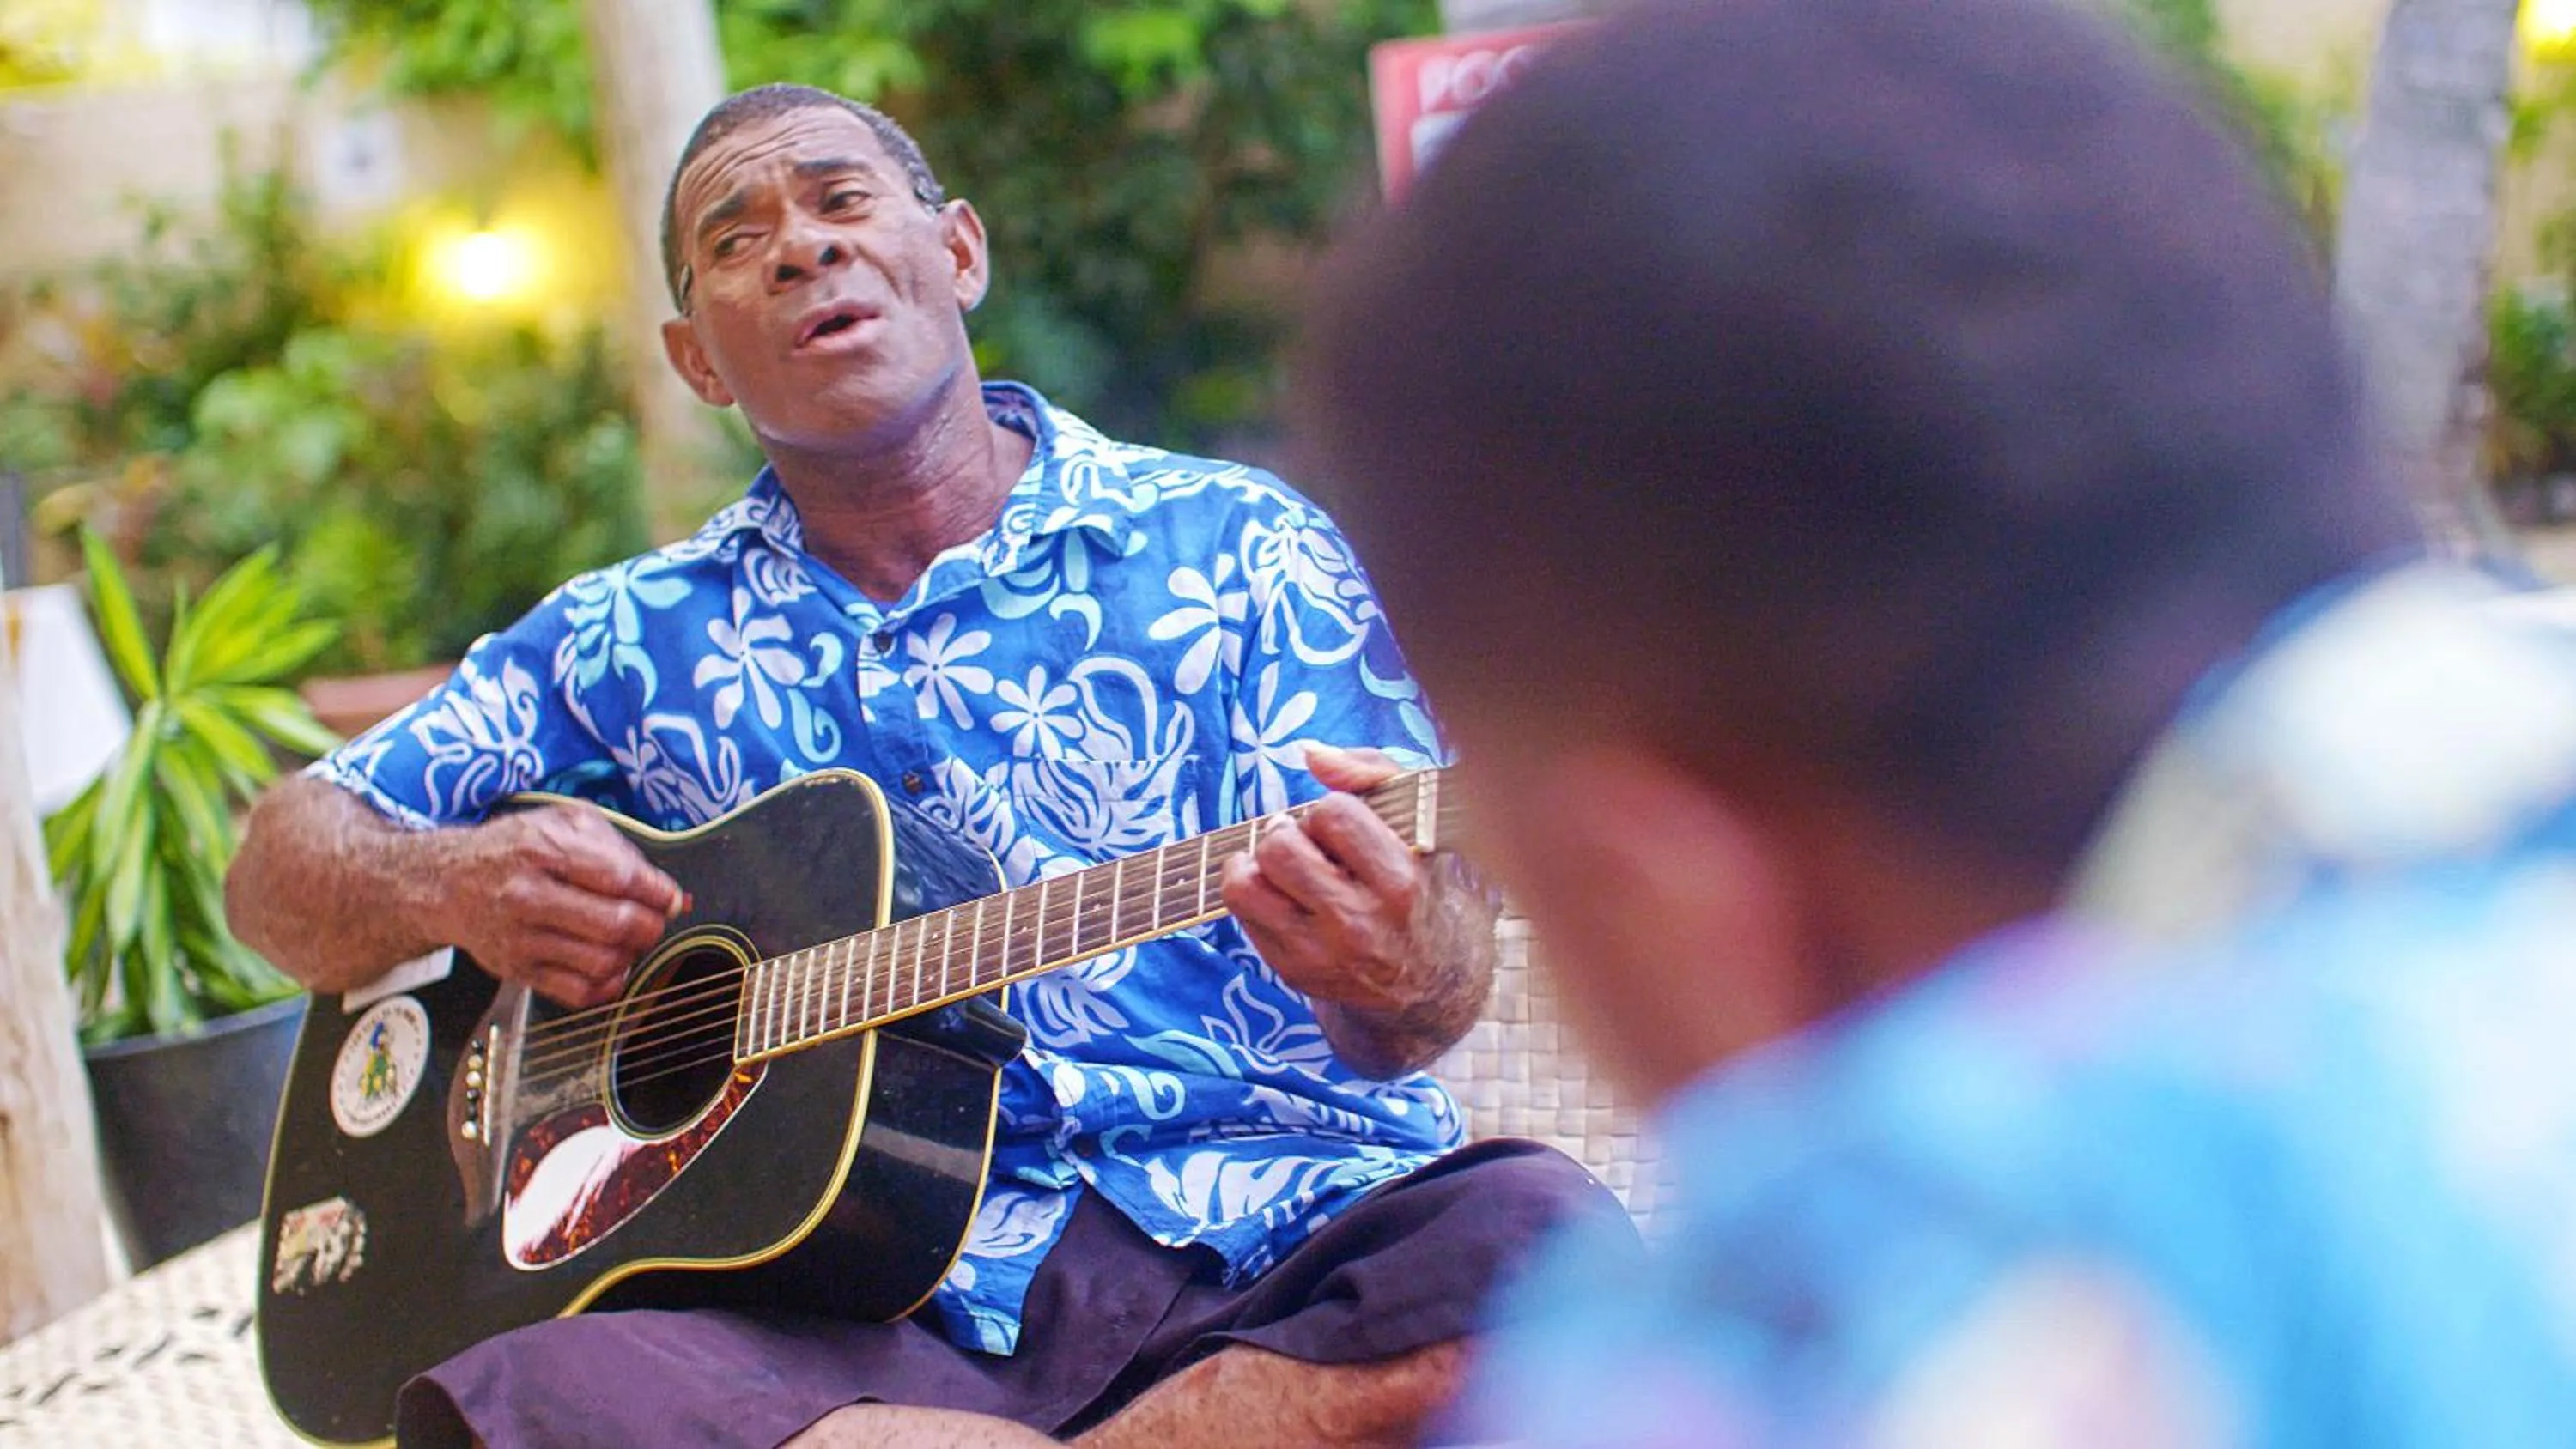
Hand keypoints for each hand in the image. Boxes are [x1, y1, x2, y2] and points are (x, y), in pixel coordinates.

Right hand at [427, 804, 684, 1007]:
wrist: (447, 884)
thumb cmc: (513, 850)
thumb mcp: (561, 823)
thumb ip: (617, 848)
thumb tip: (668, 891)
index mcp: (542, 851)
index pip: (617, 877)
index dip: (657, 892)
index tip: (672, 898)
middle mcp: (527, 896)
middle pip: (614, 924)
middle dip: (650, 925)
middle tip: (654, 920)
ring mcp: (520, 938)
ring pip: (601, 962)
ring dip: (631, 955)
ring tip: (629, 940)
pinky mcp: (517, 970)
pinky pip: (577, 993)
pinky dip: (608, 985)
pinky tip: (610, 966)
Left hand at [1220, 744, 1428, 1013]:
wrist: (1431, 978)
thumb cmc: (1424, 884)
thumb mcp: (1423, 823)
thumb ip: (1373, 771)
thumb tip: (1310, 752)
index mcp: (1400, 884)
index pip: (1333, 816)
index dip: (1333, 809)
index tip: (1347, 826)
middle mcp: (1358, 925)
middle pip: (1279, 848)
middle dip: (1290, 833)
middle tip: (1310, 843)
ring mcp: (1320, 954)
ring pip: (1245, 885)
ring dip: (1258, 862)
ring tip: (1284, 862)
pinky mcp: (1292, 971)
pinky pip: (1242, 913)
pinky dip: (1256, 891)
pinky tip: (1284, 892)